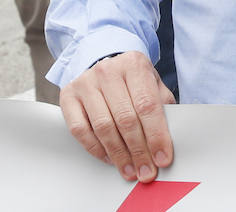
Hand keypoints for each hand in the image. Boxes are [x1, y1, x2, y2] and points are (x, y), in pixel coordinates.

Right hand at [59, 51, 175, 182]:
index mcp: (134, 64)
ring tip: (129, 170)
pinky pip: (80, 130)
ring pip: (103, 127)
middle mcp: (108, 70)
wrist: (104, 66)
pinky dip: (96, 149)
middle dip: (139, 151)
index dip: (156, 135)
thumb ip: (162, 107)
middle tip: (146, 171)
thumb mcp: (152, 84)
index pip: (147, 105)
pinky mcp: (68, 96)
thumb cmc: (132, 80)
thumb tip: (167, 141)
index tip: (162, 158)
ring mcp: (85, 83)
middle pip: (125, 118)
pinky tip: (109, 158)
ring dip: (118, 154)